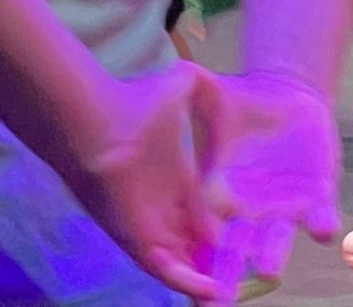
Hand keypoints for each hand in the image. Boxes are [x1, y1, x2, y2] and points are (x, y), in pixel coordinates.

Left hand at [59, 59, 227, 300]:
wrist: (97, 120)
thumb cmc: (136, 105)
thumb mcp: (180, 88)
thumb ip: (199, 86)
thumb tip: (203, 69)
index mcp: (177, 181)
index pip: (204, 213)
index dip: (227, 227)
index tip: (255, 233)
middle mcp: (163, 210)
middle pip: (195, 245)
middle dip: (221, 262)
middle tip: (251, 275)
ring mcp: (149, 227)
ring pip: (182, 263)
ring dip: (207, 282)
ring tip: (232, 298)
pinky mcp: (137, 239)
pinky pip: (166, 269)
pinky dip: (188, 281)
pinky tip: (213, 292)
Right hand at [194, 72, 341, 298]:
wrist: (286, 99)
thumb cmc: (241, 104)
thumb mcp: (215, 97)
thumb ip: (194, 94)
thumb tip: (175, 74)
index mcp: (216, 194)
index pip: (201, 231)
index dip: (195, 255)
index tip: (188, 279)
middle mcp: (248, 209)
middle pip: (236, 247)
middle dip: (229, 272)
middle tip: (220, 299)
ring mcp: (283, 204)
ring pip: (277, 238)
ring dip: (273, 253)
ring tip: (270, 271)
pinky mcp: (317, 192)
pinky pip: (321, 211)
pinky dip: (321, 222)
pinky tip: (323, 230)